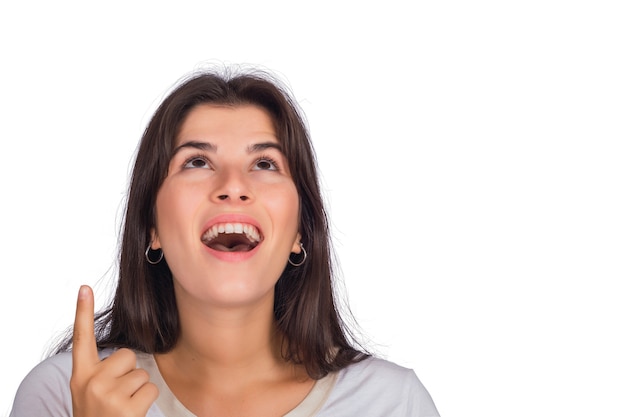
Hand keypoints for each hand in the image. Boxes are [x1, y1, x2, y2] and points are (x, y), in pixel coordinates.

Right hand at [70, 285, 158, 416]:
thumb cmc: (99, 414)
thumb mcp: (89, 392)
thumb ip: (102, 371)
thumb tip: (129, 354)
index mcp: (80, 376)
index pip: (82, 338)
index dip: (83, 312)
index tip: (85, 287)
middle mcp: (91, 382)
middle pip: (127, 355)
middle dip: (128, 372)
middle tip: (116, 394)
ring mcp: (108, 395)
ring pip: (142, 374)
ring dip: (138, 390)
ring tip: (123, 406)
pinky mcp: (126, 408)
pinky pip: (150, 389)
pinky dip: (146, 401)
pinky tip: (131, 413)